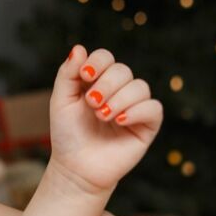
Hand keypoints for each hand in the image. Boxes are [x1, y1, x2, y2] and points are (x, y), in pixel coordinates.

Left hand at [45, 45, 163, 195]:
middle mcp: (119, 91)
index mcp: (98, 81)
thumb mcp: (61, 101)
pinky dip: (137, 111)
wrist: (76, 168)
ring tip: (102, 116)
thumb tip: (79, 48)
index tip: (85, 75)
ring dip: (119, 98)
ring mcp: (135, 107)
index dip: (98, 62)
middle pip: (123, 70)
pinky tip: (120, 120)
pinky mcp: (147, 126)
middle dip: (106, 84)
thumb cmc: (68, 134)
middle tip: (92, 103)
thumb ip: (68, 74)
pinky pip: (153, 108)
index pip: (106, 57)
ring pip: (140, 87)